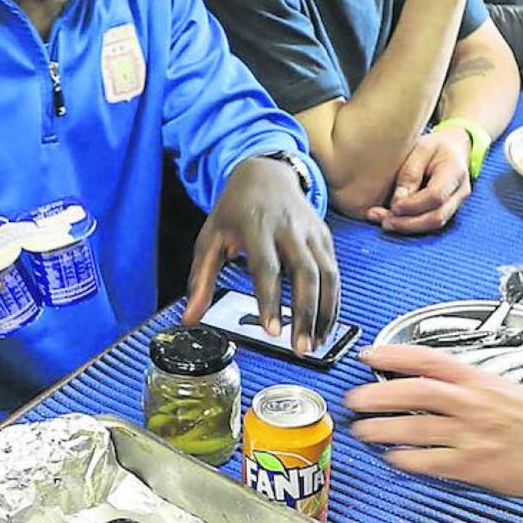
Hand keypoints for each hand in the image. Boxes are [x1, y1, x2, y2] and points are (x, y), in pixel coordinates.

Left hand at [182, 156, 338, 352]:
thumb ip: (200, 280)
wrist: (265, 173)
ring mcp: (312, 233)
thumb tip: (188, 320)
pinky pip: (334, 273)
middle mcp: (290, 229)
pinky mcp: (325, 238)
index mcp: (258, 227)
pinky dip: (333, 302)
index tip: (273, 332)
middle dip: (306, 314)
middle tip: (301, 349)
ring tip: (315, 344)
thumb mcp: (210, 238)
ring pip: (328, 275)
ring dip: (326, 313)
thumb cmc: (235, 209)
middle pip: (306, 274)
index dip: (271, 301)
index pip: (268, 268)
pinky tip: (324, 325)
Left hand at [346, 344, 522, 497]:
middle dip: (379, 394)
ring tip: (363, 431)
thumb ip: (471, 390)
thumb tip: (438, 390)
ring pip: (416, 428)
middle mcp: (471, 403)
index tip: (370, 354)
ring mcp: (471, 434)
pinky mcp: (474, 464)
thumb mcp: (507, 389)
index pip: (429, 359)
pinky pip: (431, 462)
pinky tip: (393, 459)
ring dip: (383, 429)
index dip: (395, 354)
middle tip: (355, 398)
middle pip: (414, 392)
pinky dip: (408, 460)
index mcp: (479, 380)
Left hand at [367, 126, 471, 233]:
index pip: (436, 196)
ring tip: (384, 222)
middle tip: (384, 222)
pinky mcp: (449, 210)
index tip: (393, 205)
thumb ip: (410, 173)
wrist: (455, 147)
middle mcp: (460, 191)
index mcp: (455, 172)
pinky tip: (393, 221)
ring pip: (435, 225)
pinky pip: (432, 224)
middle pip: (437, 217)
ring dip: (408, 227)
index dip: (413, 205)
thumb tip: (397, 201)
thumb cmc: (435, 146)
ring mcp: (457, 203)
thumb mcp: (421, 149)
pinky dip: (412, 226)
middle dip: (408, 223)